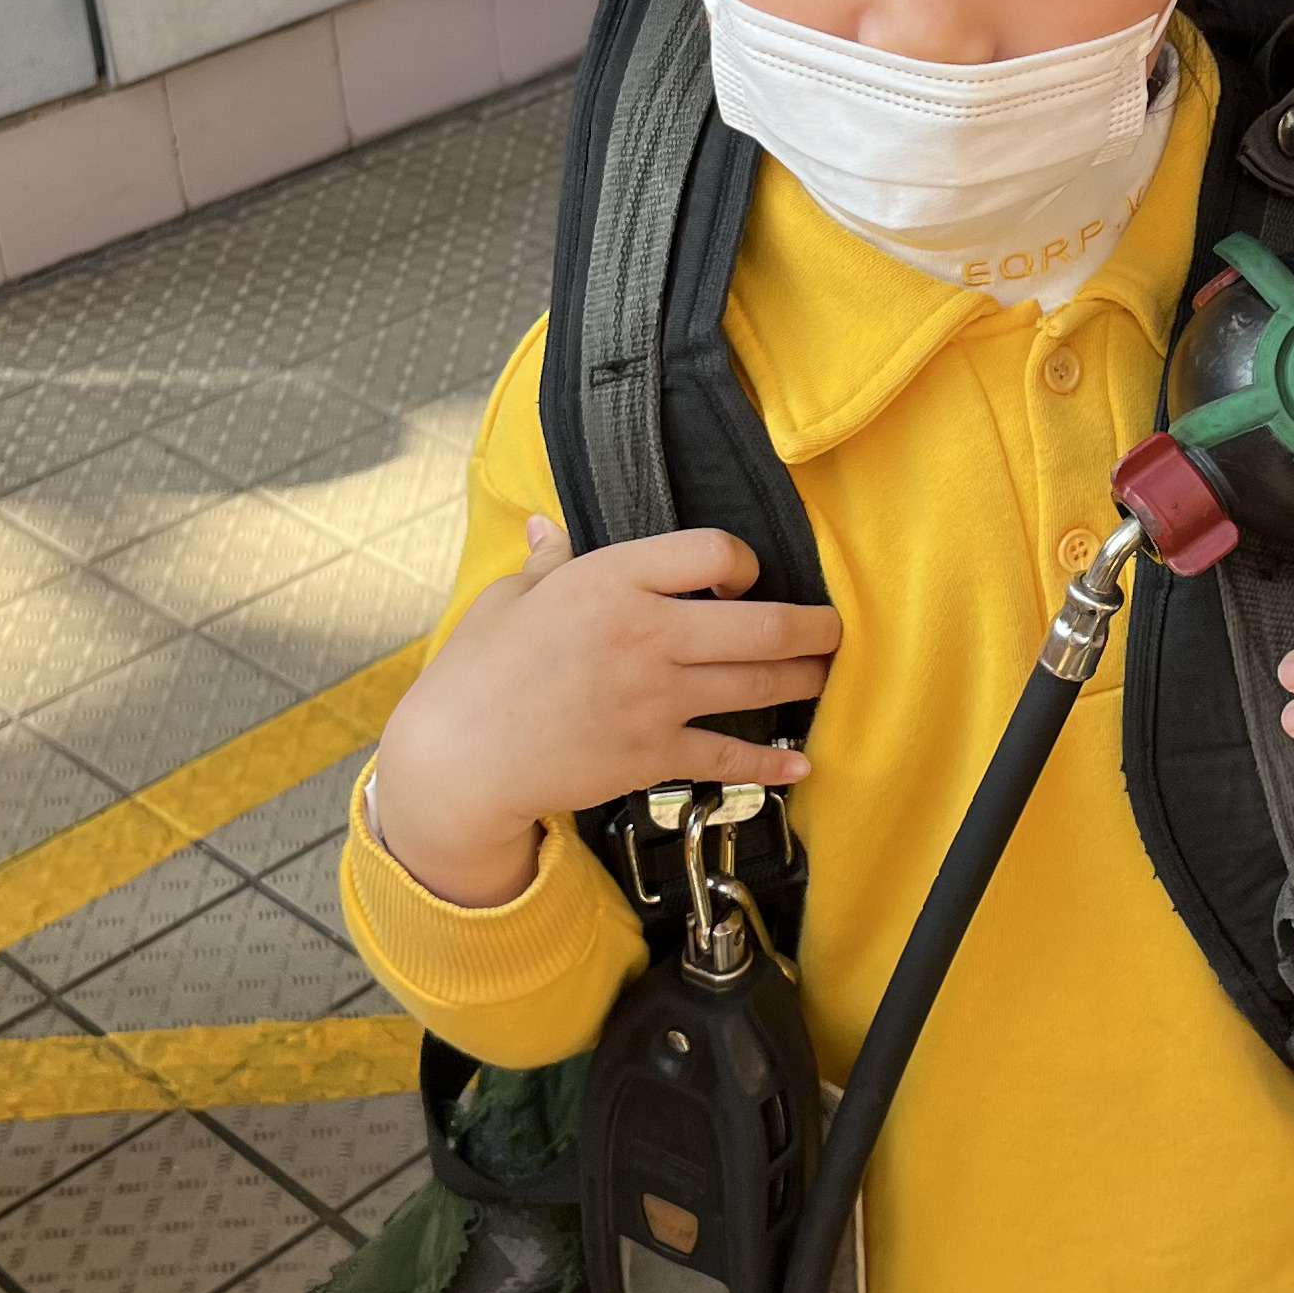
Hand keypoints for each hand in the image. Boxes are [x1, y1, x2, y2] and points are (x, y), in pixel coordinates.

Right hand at [372, 518, 839, 906]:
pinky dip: (771, 763)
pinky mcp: (654, 753)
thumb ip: (548, 563)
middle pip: (763, 623)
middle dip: (814, 626)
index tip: (745, 577)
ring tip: (825, 675)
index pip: (713, 551)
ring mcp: (656, 697)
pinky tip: (799, 764)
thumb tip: (549, 528)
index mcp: (613, 582)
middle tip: (833, 628)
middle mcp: (646, 634)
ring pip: (758, 683)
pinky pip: (729, 755)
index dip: (742, 562)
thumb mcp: (509, 599)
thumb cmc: (476, 671)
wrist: (460, 758)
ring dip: (805, 680)